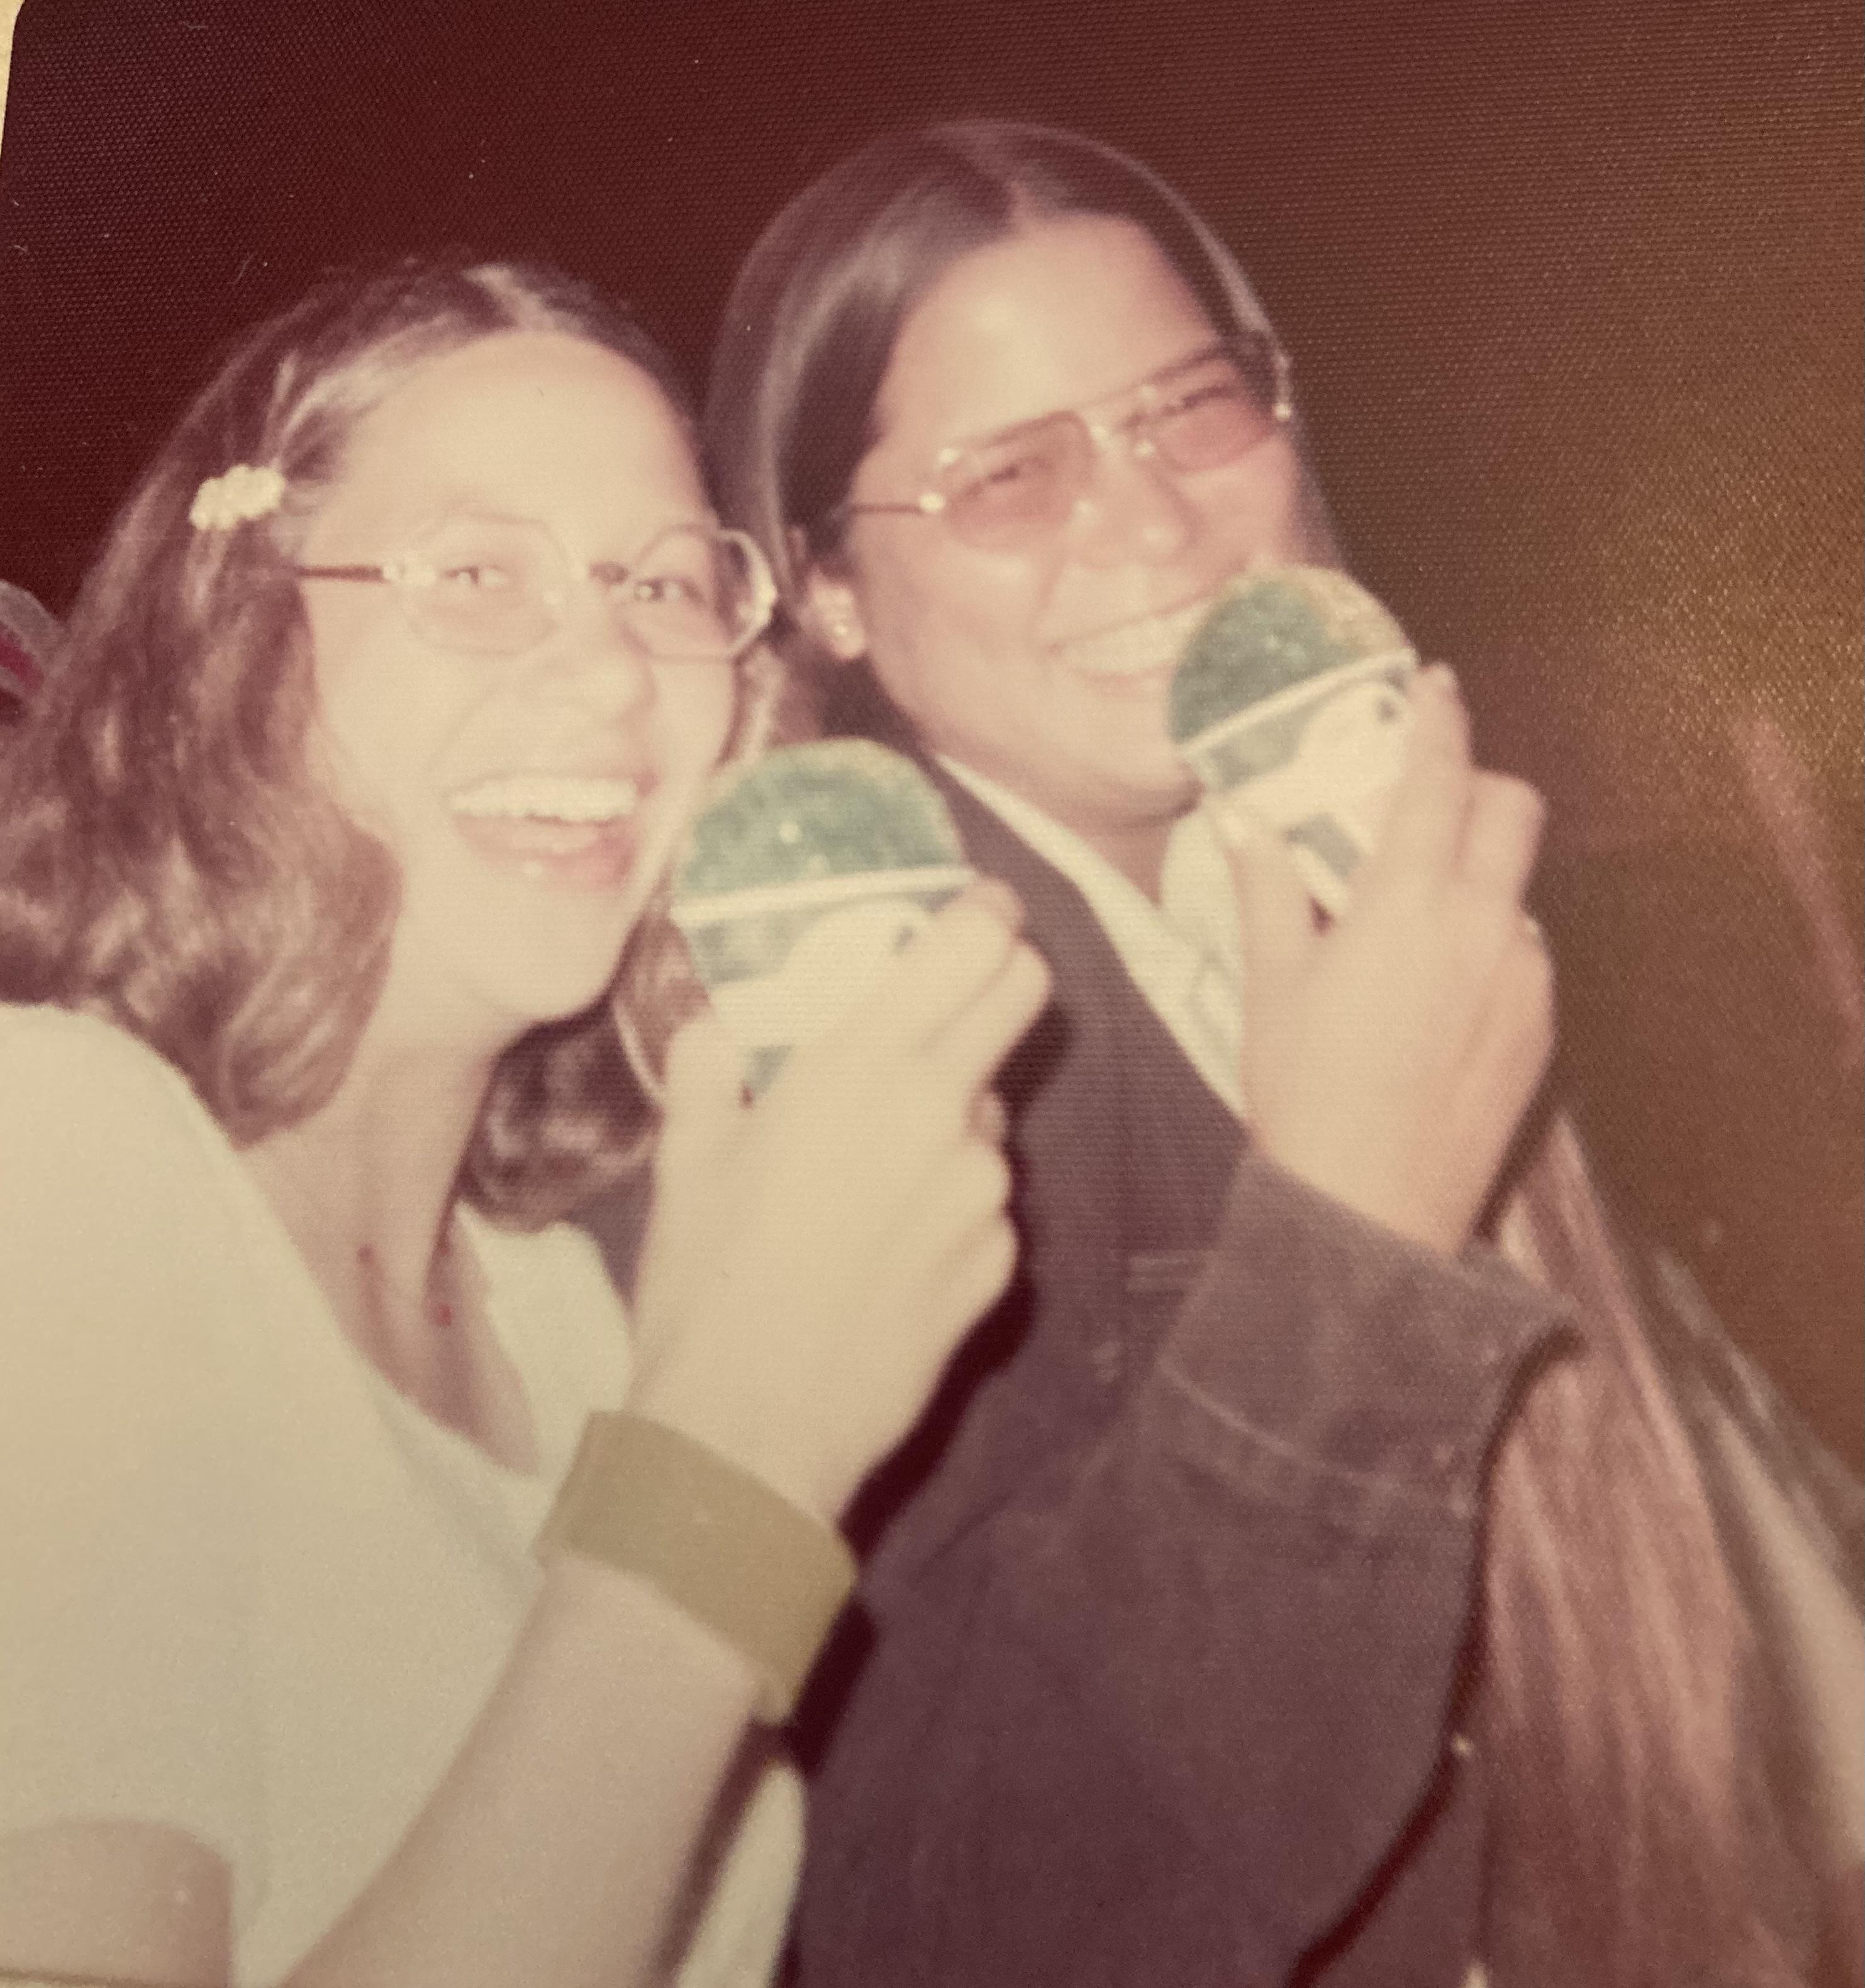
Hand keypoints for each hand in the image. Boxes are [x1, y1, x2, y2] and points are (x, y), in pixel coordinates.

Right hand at [627, 882, 1049, 1523]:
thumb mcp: (688, 1163)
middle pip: (1024, 999)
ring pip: (994, 1116)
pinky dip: (953, 1206)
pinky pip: (989, 1206)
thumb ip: (709, 1075)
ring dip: (955, 1120)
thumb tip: (715, 1033)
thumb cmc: (708, 1286)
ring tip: (875, 1174)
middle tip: (954, 1001)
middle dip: (1003, 980)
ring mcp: (985, 1195)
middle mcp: (944, 1116)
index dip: (988, 913)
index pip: (975, 946)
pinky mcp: (1001, 1267)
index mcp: (865, 1068)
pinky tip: (887, 1249)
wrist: (752, 1430)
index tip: (979, 909)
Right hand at [1219, 665, 1553, 1254]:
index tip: (1433, 686)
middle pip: (1512, 809)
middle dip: (1478, 786)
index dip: (1438, 720)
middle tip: (1428, 804)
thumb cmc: (1304, 1090)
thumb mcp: (1271, 984)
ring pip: (1518, 885)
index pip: (1438, 778)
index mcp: (1407, 903)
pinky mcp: (1541, 1026)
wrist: (1368, 1206)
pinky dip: (1489, 943)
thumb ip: (1268, 890)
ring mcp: (1523, 977)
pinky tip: (1440, 990)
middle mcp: (1482, 926)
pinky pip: (1524, 952)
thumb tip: (1242, 821)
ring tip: (1418, 922)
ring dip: (1479, 874)